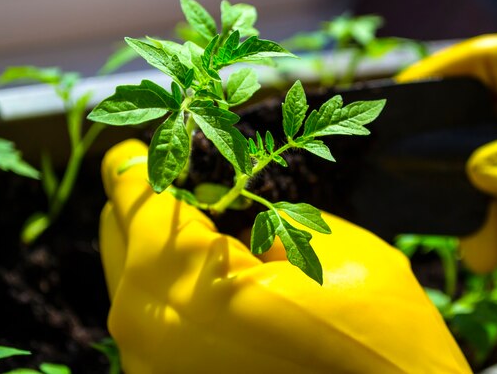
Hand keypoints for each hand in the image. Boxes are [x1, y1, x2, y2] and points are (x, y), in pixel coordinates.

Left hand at [99, 139, 471, 373]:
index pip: (131, 190)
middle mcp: (145, 330)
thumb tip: (218, 198)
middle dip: (156, 202)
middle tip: (207, 192)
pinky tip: (224, 285)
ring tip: (222, 241)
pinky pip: (148, 314)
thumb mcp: (324, 244)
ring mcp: (149, 367)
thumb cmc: (378, 330)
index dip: (153, 157)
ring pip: (129, 274)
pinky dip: (173, 287)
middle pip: (118, 230)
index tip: (174, 144)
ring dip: (165, 246)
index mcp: (181, 281)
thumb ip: (257, 212)